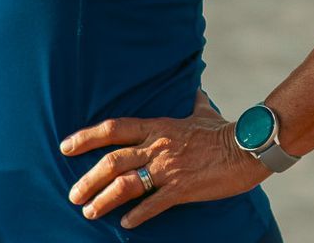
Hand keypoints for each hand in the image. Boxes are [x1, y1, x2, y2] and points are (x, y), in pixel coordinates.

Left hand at [62, 98, 268, 229]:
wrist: (248, 147)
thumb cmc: (224, 130)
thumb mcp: (204, 111)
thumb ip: (193, 103)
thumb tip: (195, 89)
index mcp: (158, 126)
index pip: (114, 128)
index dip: (87, 137)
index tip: (65, 146)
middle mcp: (158, 146)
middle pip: (113, 161)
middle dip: (88, 178)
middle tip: (73, 194)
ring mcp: (169, 168)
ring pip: (126, 184)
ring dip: (104, 199)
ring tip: (89, 212)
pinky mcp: (183, 188)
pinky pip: (154, 204)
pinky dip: (137, 215)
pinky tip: (125, 223)